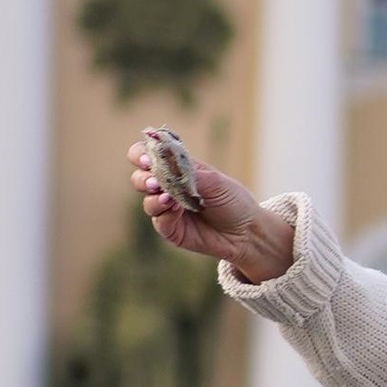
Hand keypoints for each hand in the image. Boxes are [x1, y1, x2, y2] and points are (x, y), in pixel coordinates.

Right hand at [127, 139, 293, 284]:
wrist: (247, 232)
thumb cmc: (233, 201)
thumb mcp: (215, 181)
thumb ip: (188, 172)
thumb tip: (164, 164)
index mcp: (177, 168)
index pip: (148, 156)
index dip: (141, 154)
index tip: (147, 159)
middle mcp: (168, 187)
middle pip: (139, 177)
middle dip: (143, 177)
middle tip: (154, 181)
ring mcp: (167, 209)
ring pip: (146, 199)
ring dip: (154, 196)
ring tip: (168, 197)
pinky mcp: (170, 228)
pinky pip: (159, 220)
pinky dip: (165, 213)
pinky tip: (177, 209)